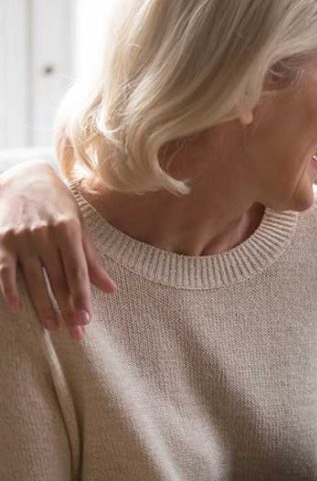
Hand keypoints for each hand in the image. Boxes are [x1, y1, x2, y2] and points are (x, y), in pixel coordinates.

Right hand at [0, 161, 115, 338]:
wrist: (24, 178)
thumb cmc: (59, 205)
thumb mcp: (79, 226)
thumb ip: (92, 258)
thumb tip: (110, 289)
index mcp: (68, 230)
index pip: (77, 271)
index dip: (82, 296)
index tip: (86, 319)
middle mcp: (44, 235)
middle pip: (57, 279)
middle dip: (67, 308)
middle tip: (75, 333)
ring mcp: (20, 238)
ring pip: (33, 279)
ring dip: (42, 306)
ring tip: (53, 327)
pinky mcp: (0, 241)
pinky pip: (4, 270)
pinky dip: (9, 290)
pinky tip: (17, 309)